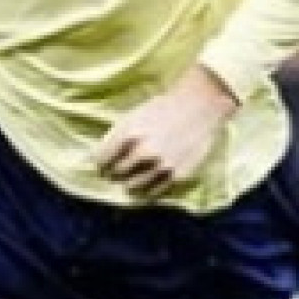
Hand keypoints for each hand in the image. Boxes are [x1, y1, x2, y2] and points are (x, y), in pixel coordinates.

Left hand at [94, 66, 239, 199]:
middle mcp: (144, 151)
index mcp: (130, 133)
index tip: (102, 167)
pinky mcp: (178, 175)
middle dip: (114, 173)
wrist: (201, 106)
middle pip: (117, 173)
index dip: (100, 164)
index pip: (102, 159)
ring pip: (133, 186)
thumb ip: (116, 136)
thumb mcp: (134, 115)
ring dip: (129, 183)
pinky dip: (147, 190)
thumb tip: (97, 157)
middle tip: (116, 173)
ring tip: (130, 180)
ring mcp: (161, 165)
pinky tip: (148, 183)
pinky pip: (154, 192)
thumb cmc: (164, 107)